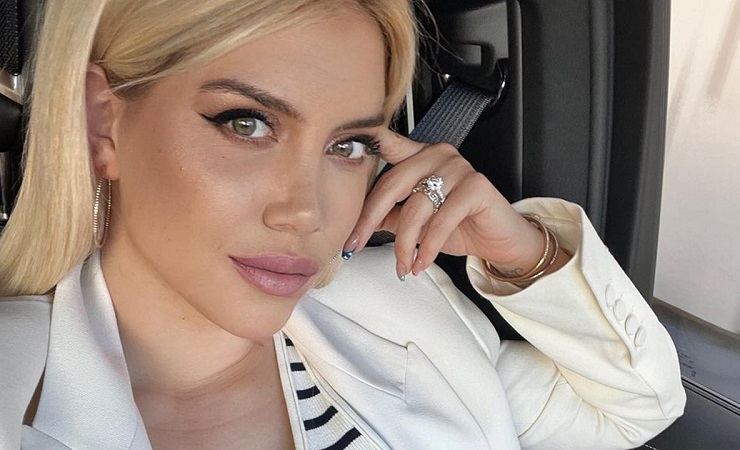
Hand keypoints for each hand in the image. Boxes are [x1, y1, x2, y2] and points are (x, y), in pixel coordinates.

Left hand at [342, 130, 547, 279]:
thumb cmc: (457, 225)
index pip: (387, 145)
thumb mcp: (414, 220)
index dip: (364, 144)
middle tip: (356, 244)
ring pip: (416, 207)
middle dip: (369, 219)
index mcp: (418, 155)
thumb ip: (388, 214)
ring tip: (401, 265)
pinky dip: (427, 248)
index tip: (336, 146)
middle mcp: (437, 154)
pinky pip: (442, 221)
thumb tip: (354, 222)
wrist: (497, 239)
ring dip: (404, 243)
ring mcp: (458, 167)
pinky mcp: (477, 186)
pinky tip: (421, 263)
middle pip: (392, 183)